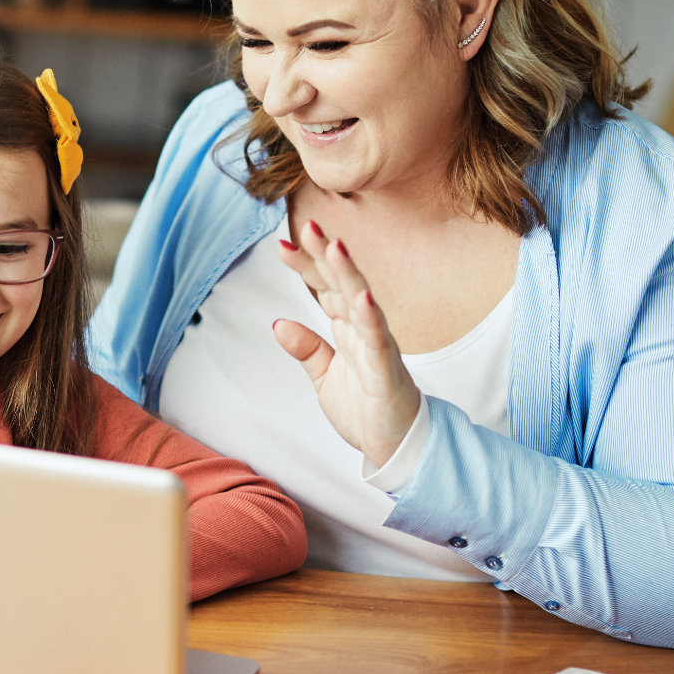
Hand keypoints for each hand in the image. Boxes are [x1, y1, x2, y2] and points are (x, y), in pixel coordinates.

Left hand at [274, 221, 419, 467]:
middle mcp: (363, 329)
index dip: (305, 266)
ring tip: (335, 247)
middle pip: (341, 285)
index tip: (282, 245)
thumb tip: (279, 323)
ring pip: (362, 303)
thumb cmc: (366, 408)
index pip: (324, 288)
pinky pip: (379, 341)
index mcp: (347, 329)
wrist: (394, 447)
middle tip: (308, 227)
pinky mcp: (386, 370)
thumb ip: (306, 348)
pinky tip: (364, 298)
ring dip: (349, 275)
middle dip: (325, 256)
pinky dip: (372, 318)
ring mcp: (377, 347)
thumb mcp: (324, 376)